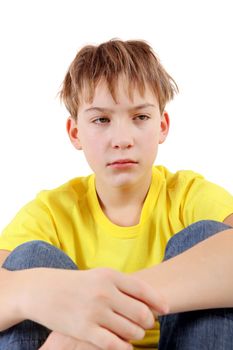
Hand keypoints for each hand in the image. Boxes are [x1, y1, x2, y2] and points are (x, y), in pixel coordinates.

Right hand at [20, 267, 167, 349]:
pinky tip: (125, 345)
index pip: (143, 291)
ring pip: (131, 331)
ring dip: (136, 334)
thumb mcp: (99, 275)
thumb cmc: (76, 283)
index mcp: (110, 276)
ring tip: (133, 333)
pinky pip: (115, 344)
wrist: (44, 290)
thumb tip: (149, 300)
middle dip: (148, 321)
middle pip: (141, 313)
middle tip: (146, 324)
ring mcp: (95, 312)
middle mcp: (105, 292)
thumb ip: (122, 285)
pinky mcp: (85, 330)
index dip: (158, 302)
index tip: (166, 310)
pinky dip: (125, 347)